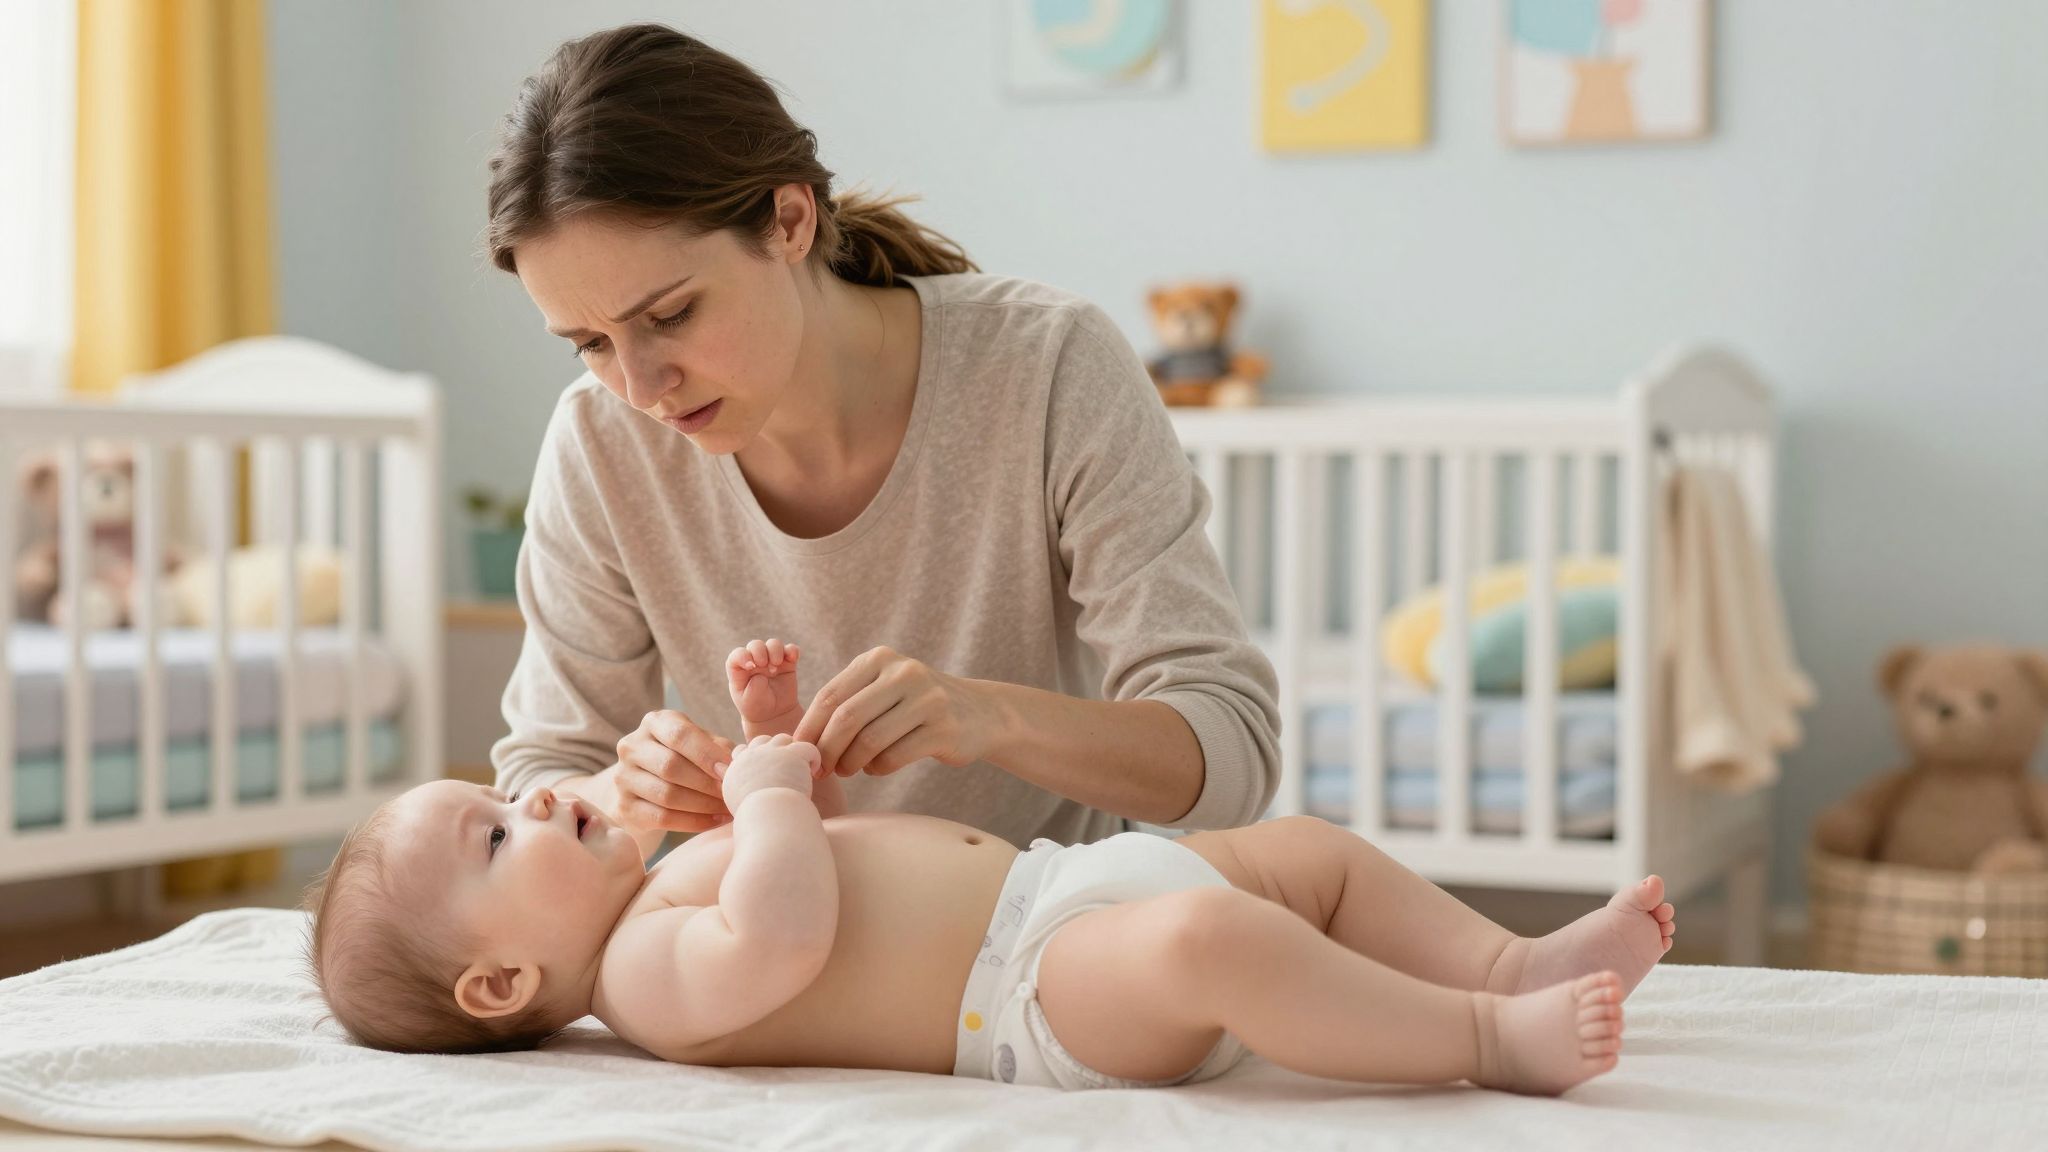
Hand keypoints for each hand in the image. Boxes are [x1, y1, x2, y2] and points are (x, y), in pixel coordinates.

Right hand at [609, 709, 736, 834]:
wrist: (646, 790)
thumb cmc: (685, 761)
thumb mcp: (701, 746)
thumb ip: (720, 748)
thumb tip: (740, 760)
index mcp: (655, 722)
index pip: (680, 734)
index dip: (707, 754)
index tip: (732, 771)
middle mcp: (632, 746)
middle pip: (671, 766)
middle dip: (707, 783)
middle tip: (733, 795)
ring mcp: (623, 777)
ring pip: (667, 795)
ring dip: (704, 805)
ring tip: (728, 809)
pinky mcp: (624, 807)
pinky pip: (662, 818)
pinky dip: (693, 822)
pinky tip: (715, 821)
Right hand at [716, 733, 821, 811]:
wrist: (768, 815)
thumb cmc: (755, 817)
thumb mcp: (735, 802)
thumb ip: (736, 787)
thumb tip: (738, 782)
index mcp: (737, 767)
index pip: (742, 751)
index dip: (755, 757)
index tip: (766, 771)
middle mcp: (753, 755)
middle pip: (762, 741)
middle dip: (774, 750)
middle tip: (786, 767)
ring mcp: (773, 752)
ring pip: (783, 739)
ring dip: (792, 751)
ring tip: (801, 768)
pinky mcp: (793, 754)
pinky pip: (807, 746)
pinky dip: (813, 756)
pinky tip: (814, 770)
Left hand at [726, 638, 801, 728]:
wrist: (774, 714)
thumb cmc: (757, 706)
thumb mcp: (750, 701)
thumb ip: (754, 686)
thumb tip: (764, 673)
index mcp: (739, 669)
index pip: (737, 655)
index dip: (742, 656)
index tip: (751, 666)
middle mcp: (754, 660)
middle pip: (756, 645)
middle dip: (760, 651)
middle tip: (764, 665)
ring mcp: (771, 660)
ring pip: (774, 644)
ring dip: (775, 650)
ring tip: (776, 665)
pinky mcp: (787, 663)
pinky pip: (791, 649)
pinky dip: (792, 650)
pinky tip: (793, 658)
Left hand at [792, 646, 1003, 777]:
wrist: (980, 713)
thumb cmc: (915, 707)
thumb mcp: (883, 688)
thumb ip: (847, 704)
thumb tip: (800, 741)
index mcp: (880, 659)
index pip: (830, 696)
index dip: (809, 729)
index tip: (798, 753)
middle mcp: (904, 673)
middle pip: (846, 718)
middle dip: (826, 750)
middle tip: (820, 769)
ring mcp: (927, 699)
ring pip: (869, 741)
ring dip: (851, 763)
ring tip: (848, 769)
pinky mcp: (943, 729)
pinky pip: (894, 757)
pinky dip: (877, 768)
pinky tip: (877, 767)